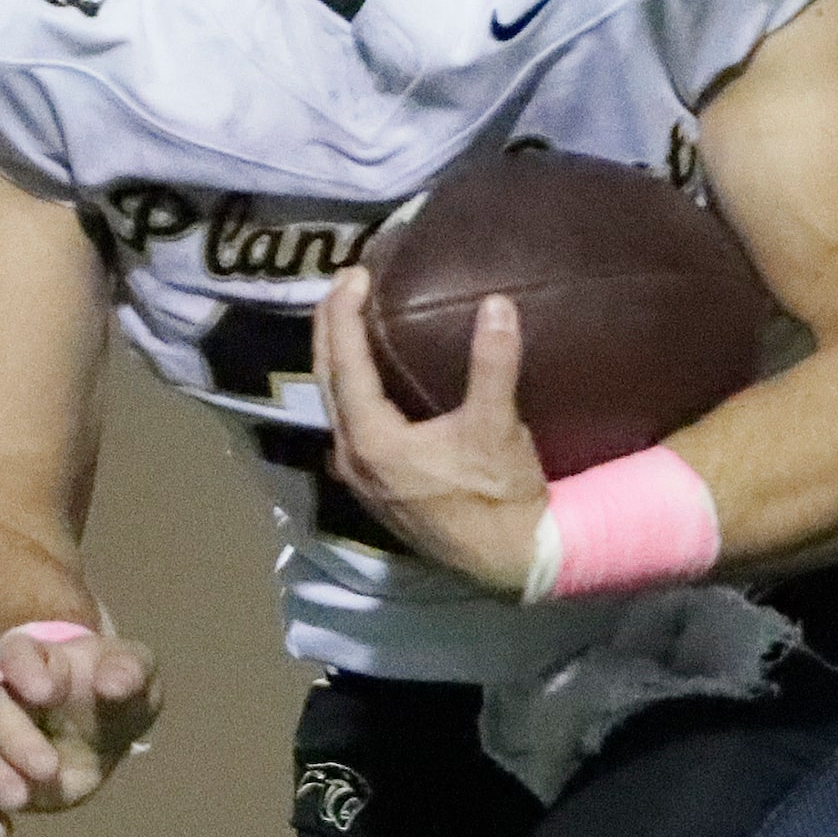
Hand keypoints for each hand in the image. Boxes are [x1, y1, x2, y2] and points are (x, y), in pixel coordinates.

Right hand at [0, 628, 160, 836]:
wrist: (104, 712)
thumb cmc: (114, 680)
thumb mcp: (133, 668)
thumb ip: (129, 669)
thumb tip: (114, 684)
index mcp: (38, 660)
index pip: (15, 654)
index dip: (23, 669)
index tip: (47, 690)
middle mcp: (9, 697)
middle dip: (14, 739)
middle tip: (47, 766)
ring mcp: (1, 740)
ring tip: (19, 799)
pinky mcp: (4, 777)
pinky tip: (2, 832)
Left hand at [312, 267, 547, 594]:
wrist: (510, 560)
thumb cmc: (499, 495)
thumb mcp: (497, 425)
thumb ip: (492, 363)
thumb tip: (496, 304)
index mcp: (373, 440)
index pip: (345, 363)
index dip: (344, 314)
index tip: (353, 275)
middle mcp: (354, 458)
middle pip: (327, 380)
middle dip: (330, 329)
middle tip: (342, 285)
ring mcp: (360, 477)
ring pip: (334, 404)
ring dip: (337, 359)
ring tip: (348, 319)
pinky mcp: (375, 487)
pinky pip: (348, 423)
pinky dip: (350, 389)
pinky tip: (367, 376)